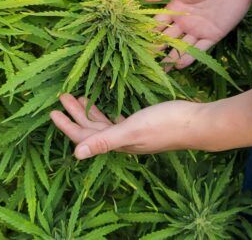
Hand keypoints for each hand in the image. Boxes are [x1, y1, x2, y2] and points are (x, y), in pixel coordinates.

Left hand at [49, 94, 204, 159]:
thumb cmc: (166, 123)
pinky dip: (108, 113)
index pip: (84, 138)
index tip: (52, 111)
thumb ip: (104, 140)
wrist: (199, 123)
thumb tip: (75, 155)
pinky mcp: (145, 125)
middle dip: (75, 114)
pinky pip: (119, 121)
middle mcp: (123, 141)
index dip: (67, 126)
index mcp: (118, 143)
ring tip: (79, 96)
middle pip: (92, 130)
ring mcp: (134, 134)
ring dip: (90, 112)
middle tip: (62, 97)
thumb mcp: (132, 129)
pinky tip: (107, 106)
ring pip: (105, 124)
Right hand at [143, 0, 251, 69]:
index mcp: (176, 8)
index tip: (136, 43)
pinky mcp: (213, 35)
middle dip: (157, 49)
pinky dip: (190, 57)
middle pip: (168, 38)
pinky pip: (200, 49)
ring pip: (182, 46)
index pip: (158, 24)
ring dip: (172, 57)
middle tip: (145, 61)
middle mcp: (185, 21)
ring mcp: (198, 29)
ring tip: (161, 69)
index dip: (148, 33)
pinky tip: (179, 64)